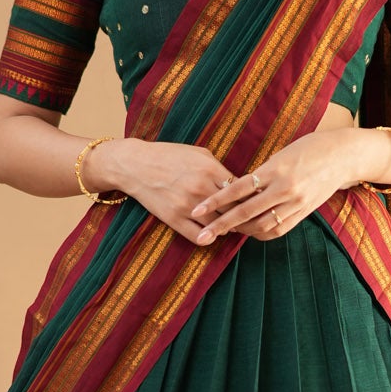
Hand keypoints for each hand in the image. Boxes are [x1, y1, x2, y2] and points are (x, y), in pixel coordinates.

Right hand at [108, 139, 239, 245]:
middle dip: (244, 215)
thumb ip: (220, 168)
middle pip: (234, 209)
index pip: (242, 190)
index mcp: (209, 169)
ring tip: (233, 227)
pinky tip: (212, 233)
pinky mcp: (174, 219)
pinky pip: (199, 237)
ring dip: (228, 228)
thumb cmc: (169, 156)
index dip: (250, 198)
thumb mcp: (199, 153)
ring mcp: (187, 206)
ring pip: (219, 226)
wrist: (135, 165)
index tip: (254, 202)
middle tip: (251, 219)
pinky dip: (209, 238)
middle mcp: (200, 188)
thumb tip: (239, 183)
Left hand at [189, 131, 356, 244]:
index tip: (197, 209)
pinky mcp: (304, 212)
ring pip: (261, 225)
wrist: (343, 156)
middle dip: (221, 225)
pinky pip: (278, 229)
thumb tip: (238, 189)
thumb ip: (261, 174)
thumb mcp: (281, 155)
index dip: (216, 201)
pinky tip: (249, 231)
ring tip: (225, 230)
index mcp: (275, 169)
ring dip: (241, 230)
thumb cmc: (309, 148)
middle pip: (246, 212)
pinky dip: (261, 232)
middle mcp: (285, 188)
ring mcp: (296, 202)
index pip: (237, 188)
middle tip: (203, 236)